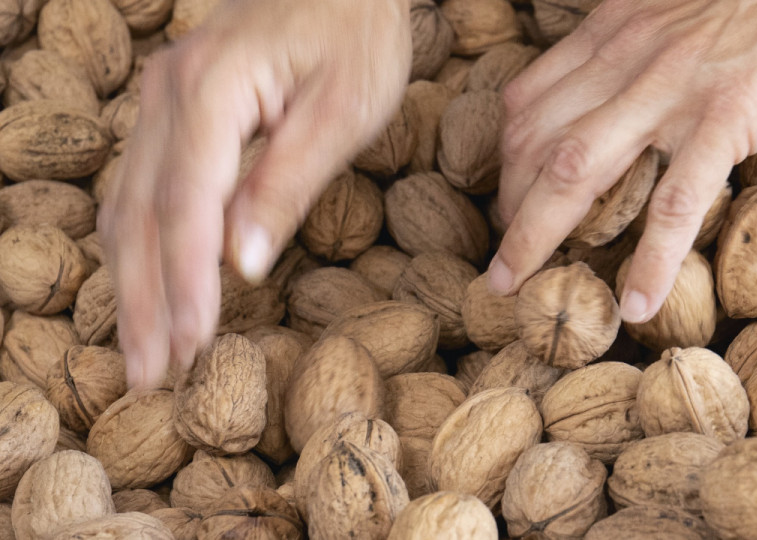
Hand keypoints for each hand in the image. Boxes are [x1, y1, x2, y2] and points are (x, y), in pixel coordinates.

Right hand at [98, 0, 411, 388]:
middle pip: (141, 215)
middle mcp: (169, 96)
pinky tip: (147, 283)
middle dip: (144, 300)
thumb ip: (287, 185)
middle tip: (151, 374)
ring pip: (130, 205)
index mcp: (210, 93)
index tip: (190, 345)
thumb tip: (242, 263)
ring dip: (134, 281)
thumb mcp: (343, 111)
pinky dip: (142, 244)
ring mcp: (163, 101)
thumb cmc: (356, 33)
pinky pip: (142, 186)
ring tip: (143, 349)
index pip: (186, 207)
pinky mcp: (175, 111)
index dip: (184, 284)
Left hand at [489, 0, 756, 320]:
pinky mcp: (730, 114)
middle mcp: (629, 56)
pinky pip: (676, 198)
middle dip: (506, 207)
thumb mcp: (680, 11)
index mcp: (614, 30)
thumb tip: (608, 98)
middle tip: (502, 260)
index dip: (505, 160)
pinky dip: (652, 258)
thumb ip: (636, 46)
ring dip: (537, 235)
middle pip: (534, 141)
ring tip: (518, 286)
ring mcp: (675, 87)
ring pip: (577, 170)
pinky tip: (636, 304)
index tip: (506, 201)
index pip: (529, 101)